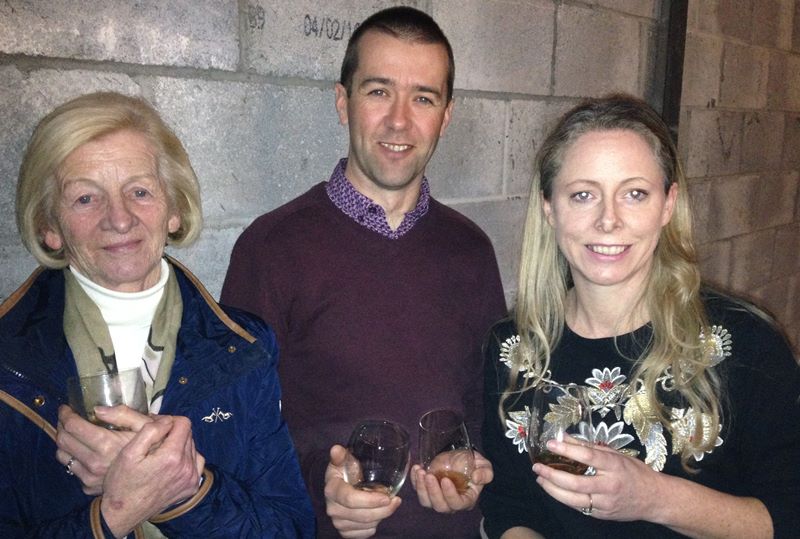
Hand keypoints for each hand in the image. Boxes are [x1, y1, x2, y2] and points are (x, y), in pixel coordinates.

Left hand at [55, 404, 153, 494]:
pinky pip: (72, 470)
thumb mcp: (145, 425)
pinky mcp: (89, 487)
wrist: (157, 478)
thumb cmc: (153, 447)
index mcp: (106, 444)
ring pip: (62, 456)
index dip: (65, 414)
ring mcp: (89, 477)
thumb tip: (97, 409)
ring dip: (64, 442)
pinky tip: (83, 452)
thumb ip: (124, 414)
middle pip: (62, 440)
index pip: (73, 426)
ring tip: (73, 435)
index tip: (66, 408)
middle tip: (67, 418)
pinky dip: (73, 458)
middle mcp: (93, 462)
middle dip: (61, 425)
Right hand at [100, 415, 205, 536]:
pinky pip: (196, 463)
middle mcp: (187, 467)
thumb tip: (167, 420)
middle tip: (155, 439)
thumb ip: (150, 431)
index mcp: (172, 456)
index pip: (184, 423)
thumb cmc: (122, 482)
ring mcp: (191, 479)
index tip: (156, 426)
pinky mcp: (191, 487)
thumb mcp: (129, 452)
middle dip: (173, 432)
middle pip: (188, 435)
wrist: (123, 513)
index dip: (169, 420)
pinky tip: (172, 463)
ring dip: (179, 445)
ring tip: (161, 452)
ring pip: (192, 448)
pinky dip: (186, 459)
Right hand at [324, 444, 400, 537]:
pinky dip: (374, 526)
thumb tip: (336, 449)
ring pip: (366, 525)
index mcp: (332, 490)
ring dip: (381, 516)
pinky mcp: (345, 532)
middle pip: (362, 515)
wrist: (339, 486)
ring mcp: (338, 522)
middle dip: (383, 510)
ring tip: (389, 504)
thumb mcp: (344, 461)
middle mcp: (332, 509)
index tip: (387, 497)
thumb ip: (341, 456)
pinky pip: (364, 534)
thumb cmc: (345, 471)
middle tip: (396, 500)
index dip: (370, 500)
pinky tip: (378, 514)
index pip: (351, 499)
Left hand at [410, 450, 492, 512]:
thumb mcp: (484, 466)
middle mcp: (450, 502)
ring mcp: (437, 496)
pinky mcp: (427, 489)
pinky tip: (416, 468)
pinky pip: (418, 490)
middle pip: (440, 506)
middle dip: (432, 492)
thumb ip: (485, 473)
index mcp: (466, 499)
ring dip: (421, 488)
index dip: (450, 495)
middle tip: (429, 476)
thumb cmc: (474, 464)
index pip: (457, 504)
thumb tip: (476, 478)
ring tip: (420, 472)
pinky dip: (414, 481)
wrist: (461, 458)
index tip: (445, 480)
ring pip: (426, 501)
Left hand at [533, 439, 659, 521]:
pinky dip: (563, 498)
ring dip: (552, 489)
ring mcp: (605, 503)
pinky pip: (579, 507)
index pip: (588, 457)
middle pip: (576, 483)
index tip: (550, 444)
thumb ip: (589, 447)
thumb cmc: (634, 473)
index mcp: (615, 467)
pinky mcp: (602, 515)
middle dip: (553, 475)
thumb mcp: (616, 455)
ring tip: (540, 479)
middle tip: (538, 467)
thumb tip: (564, 436)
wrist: (654, 499)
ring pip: (574, 499)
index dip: (567, 450)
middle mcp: (610, 486)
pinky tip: (553, 490)